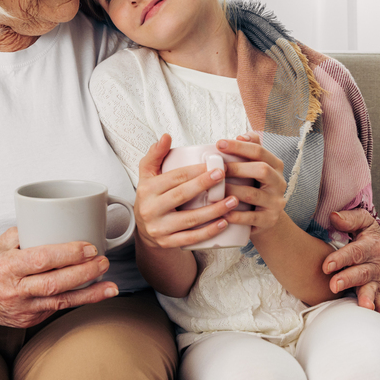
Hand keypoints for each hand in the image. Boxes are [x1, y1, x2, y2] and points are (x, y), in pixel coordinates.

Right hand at [0, 227, 117, 328]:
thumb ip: (25, 233)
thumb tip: (53, 221)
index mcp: (6, 267)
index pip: (42, 259)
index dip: (68, 253)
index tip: (88, 246)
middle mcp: (14, 291)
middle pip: (56, 283)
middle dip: (85, 272)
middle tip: (103, 261)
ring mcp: (22, 309)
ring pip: (61, 301)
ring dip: (90, 294)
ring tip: (111, 285)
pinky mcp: (29, 320)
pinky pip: (57, 308)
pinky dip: (77, 300)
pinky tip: (94, 293)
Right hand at [134, 134, 236, 248]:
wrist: (146, 230)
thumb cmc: (152, 197)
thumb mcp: (148, 175)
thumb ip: (155, 154)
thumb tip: (166, 136)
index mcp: (147, 189)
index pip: (174, 177)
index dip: (195, 170)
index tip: (215, 164)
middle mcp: (150, 209)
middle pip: (181, 195)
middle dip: (204, 185)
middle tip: (225, 175)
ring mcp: (159, 228)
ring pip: (189, 219)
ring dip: (213, 210)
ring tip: (233, 200)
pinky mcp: (167, 243)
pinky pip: (191, 238)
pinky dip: (208, 232)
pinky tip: (224, 223)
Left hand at [213, 133, 288, 235]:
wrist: (266, 219)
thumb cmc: (254, 187)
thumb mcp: (255, 167)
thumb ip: (249, 149)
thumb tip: (240, 136)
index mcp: (275, 166)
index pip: (259, 151)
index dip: (239, 146)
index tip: (219, 144)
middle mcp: (279, 183)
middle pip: (262, 170)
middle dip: (238, 168)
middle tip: (218, 169)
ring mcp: (276, 202)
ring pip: (253, 194)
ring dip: (232, 191)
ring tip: (214, 190)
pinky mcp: (269, 220)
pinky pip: (252, 218)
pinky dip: (236, 215)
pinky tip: (222, 214)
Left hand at [323, 209, 379, 318]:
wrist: (375, 241)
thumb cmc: (363, 229)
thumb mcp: (360, 219)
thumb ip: (349, 218)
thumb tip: (334, 217)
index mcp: (372, 243)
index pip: (356, 251)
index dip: (341, 258)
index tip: (327, 265)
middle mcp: (377, 261)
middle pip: (362, 271)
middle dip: (348, 279)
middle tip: (334, 285)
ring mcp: (377, 276)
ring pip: (371, 287)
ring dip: (366, 296)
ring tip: (364, 306)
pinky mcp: (376, 287)